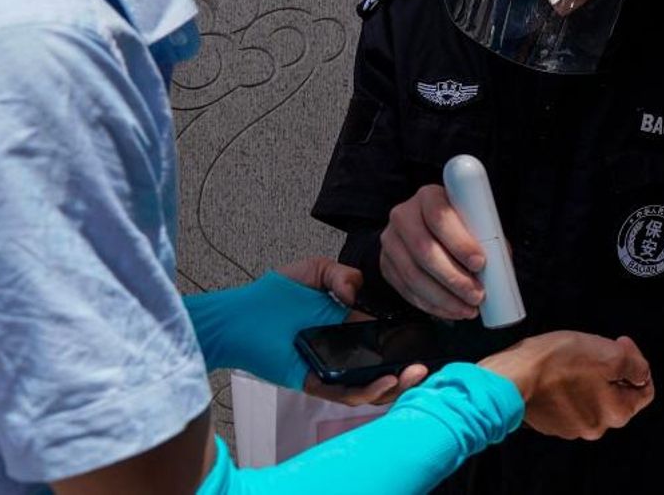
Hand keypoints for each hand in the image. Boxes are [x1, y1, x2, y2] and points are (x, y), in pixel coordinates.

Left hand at [275, 256, 428, 404]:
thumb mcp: (315, 270)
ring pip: (369, 387)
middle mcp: (342, 351)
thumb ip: (342, 273)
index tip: (426, 341)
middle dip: (409, 372)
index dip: (405, 344)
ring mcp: (330, 368)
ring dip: (395, 385)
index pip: (383, 341)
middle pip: (383, 369)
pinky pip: (344, 394)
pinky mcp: (315, 382)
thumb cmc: (271, 296)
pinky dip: (367, 390)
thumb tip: (357, 296)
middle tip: (424, 365)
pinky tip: (385, 380)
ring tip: (412, 374)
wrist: (237, 316)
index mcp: (347, 327)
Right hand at [380, 184, 486, 319]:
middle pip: (424, 250)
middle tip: (477, 294)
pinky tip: (451, 311)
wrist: (422, 227)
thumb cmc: (457, 224)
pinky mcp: (386, 265)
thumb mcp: (472, 219)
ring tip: (468, 308)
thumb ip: (485, 236)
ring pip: (413, 275)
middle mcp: (403, 215)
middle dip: (454, 278)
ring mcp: (390, 241)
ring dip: (444, 298)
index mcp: (428, 197)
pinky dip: (432, 305)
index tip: (480, 262)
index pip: (440, 217)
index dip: (460, 242)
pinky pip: (407, 290)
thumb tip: (500, 266)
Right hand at [478, 331, 653, 439]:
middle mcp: (596, 427)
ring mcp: (571, 427)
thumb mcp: (608, 353)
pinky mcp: (551, 421)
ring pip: (593, 397)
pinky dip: (569, 386)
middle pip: (617, 394)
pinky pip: (570, 401)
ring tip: (573, 358)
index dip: (637, 362)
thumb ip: (635, 365)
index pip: (644, 391)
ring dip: (589, 377)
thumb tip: (642, 373)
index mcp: (616, 413)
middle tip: (595, 348)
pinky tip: (557, 371)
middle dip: (611, 370)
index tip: (621, 344)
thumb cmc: (558, 363)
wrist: (511, 379)